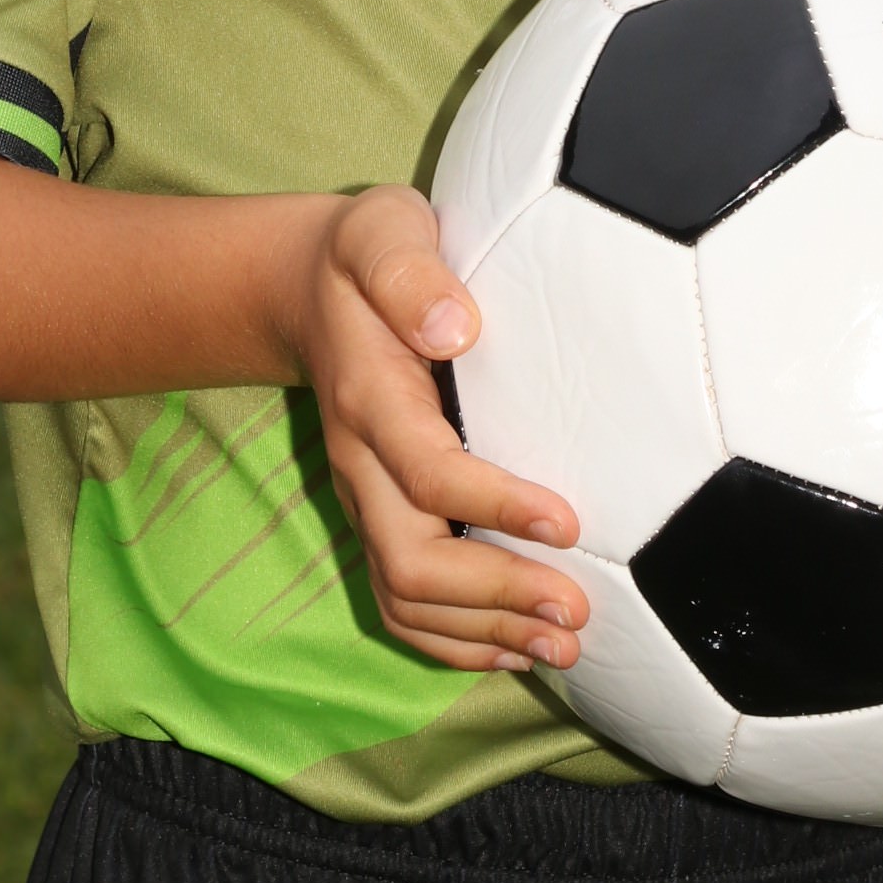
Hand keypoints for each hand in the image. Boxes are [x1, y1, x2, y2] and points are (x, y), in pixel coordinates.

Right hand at [286, 187, 585, 675]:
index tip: (568, 522)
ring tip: (565, 646)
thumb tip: (456, 326)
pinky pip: (403, 603)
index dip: (496, 506)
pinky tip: (517, 648)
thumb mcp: (381, 234)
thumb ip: (411, 274)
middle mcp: (361, 464)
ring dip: (485, 633)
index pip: (429, 472)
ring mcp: (367, 500)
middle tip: (578, 613)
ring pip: (407, 599)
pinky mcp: (380, 519)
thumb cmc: (366, 256)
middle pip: (414, 562)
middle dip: (497, 596)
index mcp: (370, 400)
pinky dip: (457, 641)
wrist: (305, 289)